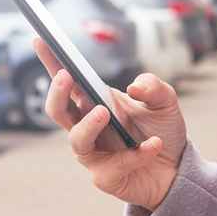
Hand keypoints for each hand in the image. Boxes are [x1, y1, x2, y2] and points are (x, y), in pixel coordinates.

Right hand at [33, 37, 186, 210]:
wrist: (176, 169)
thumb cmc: (162, 130)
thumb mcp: (165, 102)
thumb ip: (154, 86)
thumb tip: (134, 85)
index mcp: (95, 103)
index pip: (68, 81)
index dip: (51, 61)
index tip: (40, 39)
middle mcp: (87, 127)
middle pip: (58, 111)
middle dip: (58, 93)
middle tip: (66, 76)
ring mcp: (93, 153)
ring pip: (77, 140)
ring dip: (88, 125)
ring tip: (104, 112)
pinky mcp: (106, 176)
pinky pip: (115, 164)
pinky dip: (137, 153)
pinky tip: (155, 143)